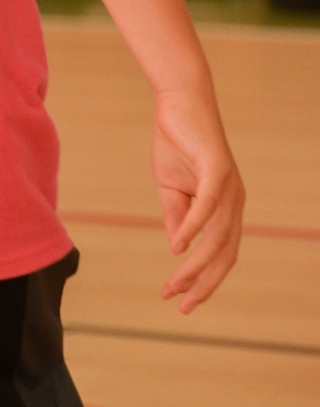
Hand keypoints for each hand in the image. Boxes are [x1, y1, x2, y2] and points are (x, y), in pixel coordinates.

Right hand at [152, 88, 244, 313]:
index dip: (203, 280)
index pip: (221, 254)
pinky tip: (178, 246)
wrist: (178, 101)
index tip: (179, 300)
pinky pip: (208, 206)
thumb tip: (179, 249)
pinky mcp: (217, 168)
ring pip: (217, 237)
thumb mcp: (171, 189)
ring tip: (175, 284)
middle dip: (202, 283)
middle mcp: (235, 200)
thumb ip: (177, 218)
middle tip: (181, 305)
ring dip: (195, 265)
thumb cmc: (176, 142)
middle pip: (224, 254)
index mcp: (227, 206)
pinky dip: (194, 229)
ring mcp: (229, 185)